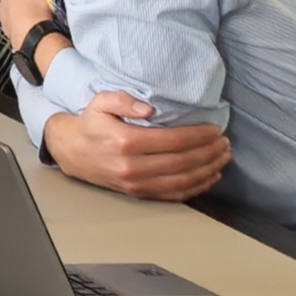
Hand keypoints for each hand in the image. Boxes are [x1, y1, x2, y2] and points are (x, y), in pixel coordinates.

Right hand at [43, 91, 230, 201]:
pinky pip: (174, 194)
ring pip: (183, 181)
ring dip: (208, 170)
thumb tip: (150, 110)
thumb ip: (124, 100)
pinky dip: (197, 187)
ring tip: (223, 158)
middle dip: (209, 152)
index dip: (199, 136)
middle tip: (225, 143)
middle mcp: (133, 167)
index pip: (174, 141)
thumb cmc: (91, 124)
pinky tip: (210, 177)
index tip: (215, 130)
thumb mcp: (101, 102)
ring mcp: (136, 184)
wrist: (70, 151)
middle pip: (183, 162)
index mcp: (126, 142)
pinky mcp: (139, 194)